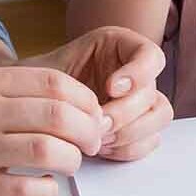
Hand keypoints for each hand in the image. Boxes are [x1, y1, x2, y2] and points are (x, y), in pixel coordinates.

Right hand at [0, 65, 110, 195]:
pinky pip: (24, 189)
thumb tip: (68, 102)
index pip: (53, 82)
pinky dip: (47, 192)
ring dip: (72, 161)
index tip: (93, 117)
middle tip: (92, 145)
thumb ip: (6, 94)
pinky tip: (44, 190)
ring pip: (47, 150)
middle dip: (88, 131)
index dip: (86, 101)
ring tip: (69, 167)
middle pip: (58, 113)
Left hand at [27, 26, 172, 161]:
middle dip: (124, 113)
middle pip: (152, 92)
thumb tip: (72, 98)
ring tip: (98, 138)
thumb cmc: (41, 83)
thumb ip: (56, 77)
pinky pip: (150, 140)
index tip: (112, 87)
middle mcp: (136, 74)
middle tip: (97, 124)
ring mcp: (140, 102)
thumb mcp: (45, 69)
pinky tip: (103, 148)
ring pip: (160, 117)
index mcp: (120, 47)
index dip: (138, 73)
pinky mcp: (139, 128)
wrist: (36, 105)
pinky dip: (128, 148)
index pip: (150, 56)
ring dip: (130, 132)